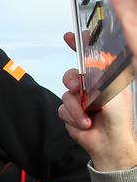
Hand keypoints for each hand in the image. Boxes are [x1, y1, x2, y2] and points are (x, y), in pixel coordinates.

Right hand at [58, 32, 136, 170]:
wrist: (109, 144)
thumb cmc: (118, 118)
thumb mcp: (113, 89)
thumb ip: (99, 74)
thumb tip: (88, 64)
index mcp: (106, 79)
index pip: (91, 57)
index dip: (80, 45)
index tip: (70, 37)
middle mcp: (92, 87)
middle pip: (72, 74)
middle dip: (72, 81)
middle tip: (76, 88)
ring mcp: (81, 100)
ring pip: (66, 93)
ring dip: (76, 107)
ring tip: (88, 116)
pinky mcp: (71, 112)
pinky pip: (63, 108)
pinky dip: (72, 116)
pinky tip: (83, 123)